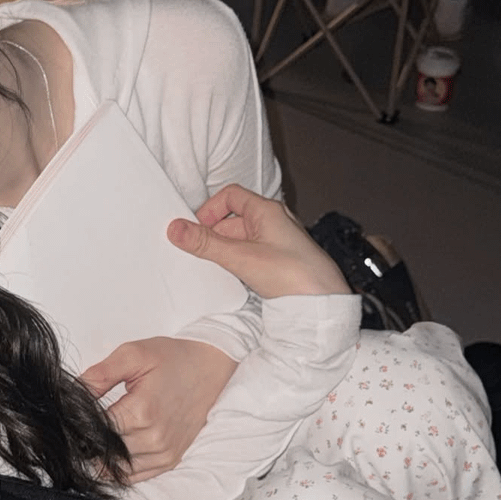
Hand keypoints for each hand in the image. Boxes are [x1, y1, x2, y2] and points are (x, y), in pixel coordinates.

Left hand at [81, 336, 236, 481]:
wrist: (211, 367)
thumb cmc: (174, 359)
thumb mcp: (132, 355)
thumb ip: (99, 376)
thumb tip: (72, 394)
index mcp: (141, 412)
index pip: (93, 431)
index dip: (78, 425)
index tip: (72, 416)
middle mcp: (153, 438)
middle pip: (103, 451)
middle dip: (88, 440)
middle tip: (81, 426)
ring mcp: (164, 453)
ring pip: (116, 467)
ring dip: (102, 456)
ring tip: (95, 438)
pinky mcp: (170, 460)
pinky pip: (135, 476)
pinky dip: (119, 468)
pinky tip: (111, 454)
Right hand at [167, 184, 348, 298]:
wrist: (324, 303)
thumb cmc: (293, 274)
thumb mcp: (241, 257)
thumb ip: (206, 244)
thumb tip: (176, 229)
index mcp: (267, 211)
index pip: (231, 195)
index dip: (210, 208)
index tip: (196, 228)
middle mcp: (274, 222)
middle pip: (234, 219)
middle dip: (214, 234)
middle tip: (198, 252)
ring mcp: (279, 242)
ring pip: (242, 239)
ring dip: (226, 250)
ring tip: (215, 266)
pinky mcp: (281, 261)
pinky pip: (252, 254)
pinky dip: (239, 261)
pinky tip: (234, 277)